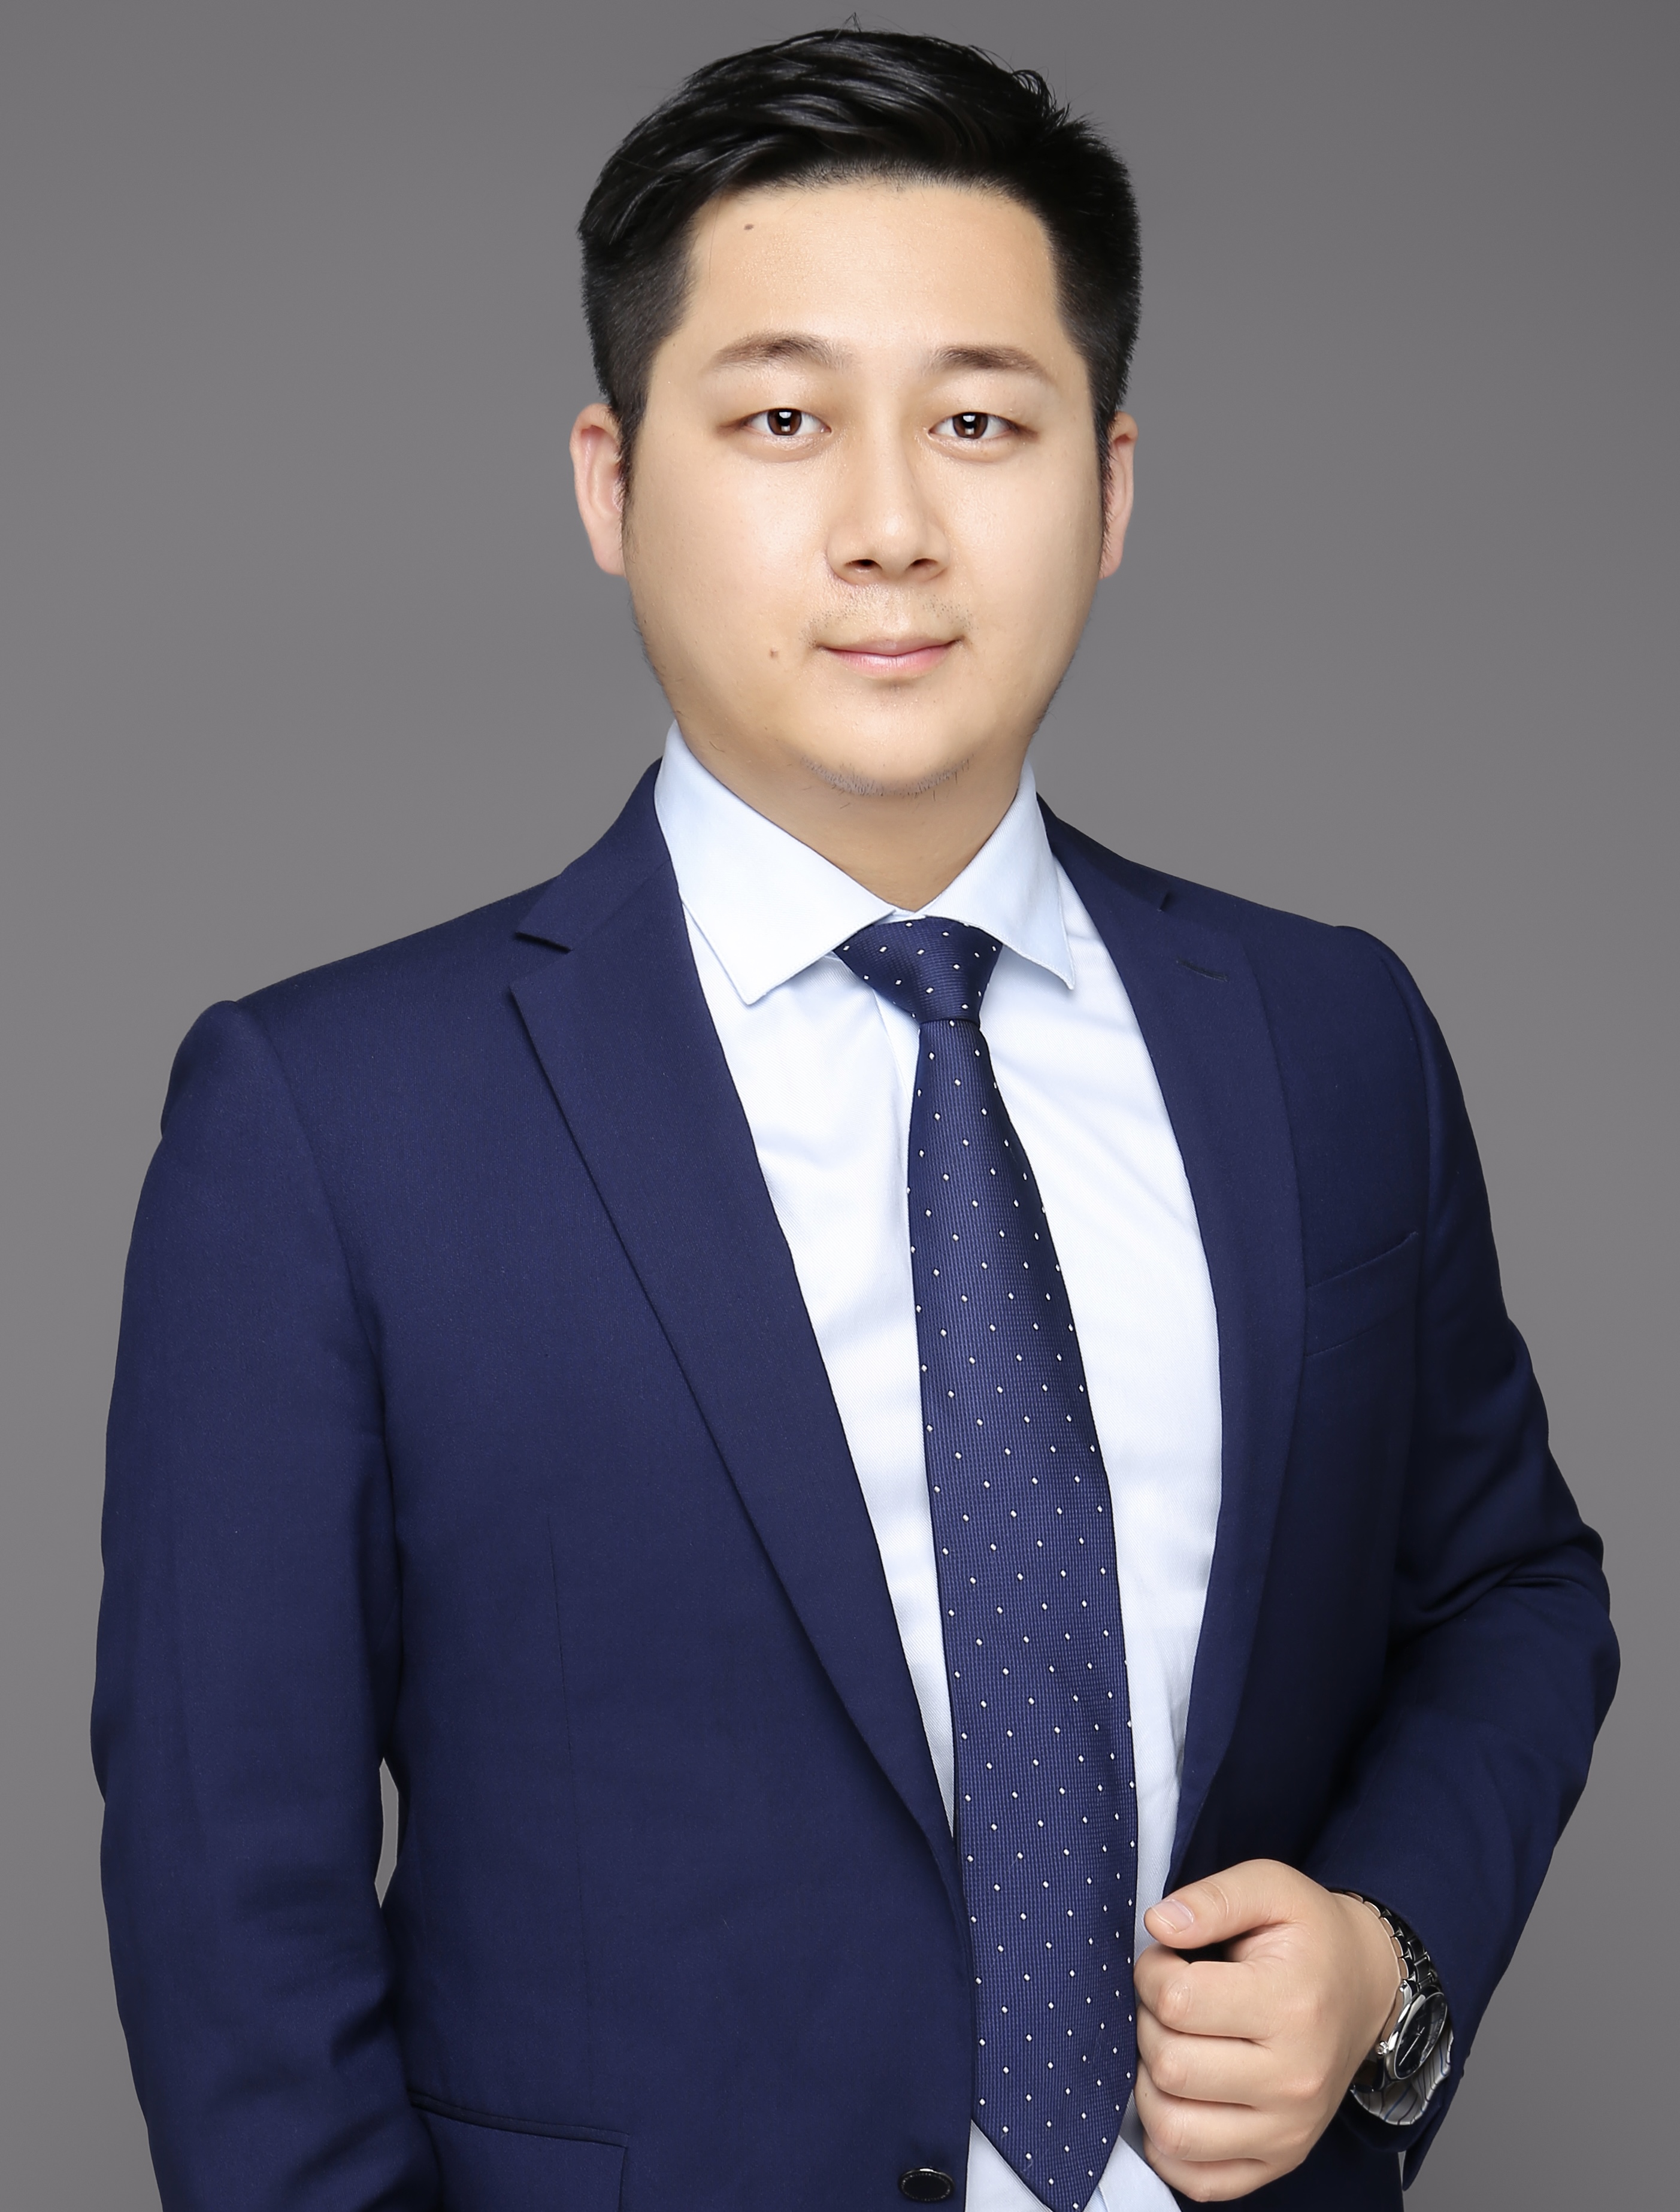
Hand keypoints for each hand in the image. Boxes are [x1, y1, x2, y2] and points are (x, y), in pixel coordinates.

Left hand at [1132, 1860, 1400, 2201]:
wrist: (1365, 1988)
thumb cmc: (1309, 1937)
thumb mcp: (1271, 1887)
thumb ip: (1213, 1897)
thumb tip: (1158, 1923)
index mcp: (1291, 2005)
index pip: (1177, 2001)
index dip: (1151, 1971)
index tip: (1166, 1958)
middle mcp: (1294, 2080)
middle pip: (1170, 2067)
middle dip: (1147, 2024)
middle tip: (1167, 2002)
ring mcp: (1288, 2131)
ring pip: (1174, 2131)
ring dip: (1150, 2085)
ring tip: (1171, 2046)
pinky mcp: (1279, 2162)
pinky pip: (1199, 2180)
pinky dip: (1169, 2146)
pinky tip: (1176, 2099)